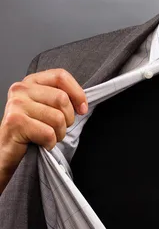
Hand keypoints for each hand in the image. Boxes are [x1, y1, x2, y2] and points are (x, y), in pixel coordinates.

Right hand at [0, 69, 87, 187]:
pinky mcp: (15, 122)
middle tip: (59, 129)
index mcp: (31, 81)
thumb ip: (61, 98)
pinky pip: (48, 132)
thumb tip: (82, 104)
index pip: (61, 76)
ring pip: (57, 117)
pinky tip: (42, 144)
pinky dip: (50, 143)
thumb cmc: (30, 131)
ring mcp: (16, 104)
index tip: (82, 109)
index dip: (77, 93)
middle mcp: (21, 89)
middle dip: (68, 119)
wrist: (6, 152)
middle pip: (62, 98)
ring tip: (49, 137)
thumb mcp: (46, 108)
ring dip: (59, 133)